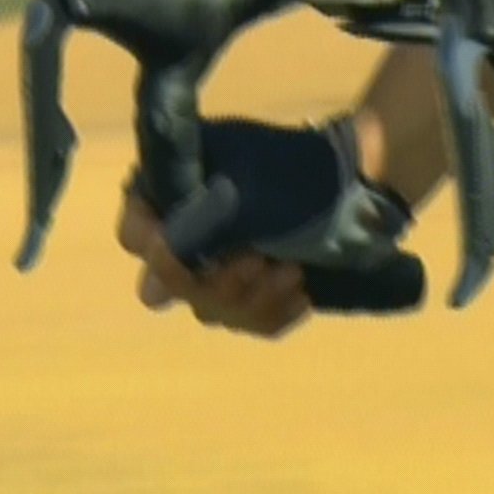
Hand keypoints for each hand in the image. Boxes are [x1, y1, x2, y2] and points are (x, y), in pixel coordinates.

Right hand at [113, 114, 419, 334]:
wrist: (360, 184)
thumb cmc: (297, 169)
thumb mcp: (244, 186)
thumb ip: (199, 226)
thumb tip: (153, 283)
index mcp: (174, 195)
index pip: (134, 232)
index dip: (150, 245)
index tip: (175, 248)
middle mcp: (188, 235)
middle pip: (172, 284)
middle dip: (218, 280)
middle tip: (258, 259)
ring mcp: (221, 268)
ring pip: (212, 310)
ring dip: (254, 298)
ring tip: (293, 271)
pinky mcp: (256, 293)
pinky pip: (251, 323)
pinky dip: (275, 313)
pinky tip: (302, 292)